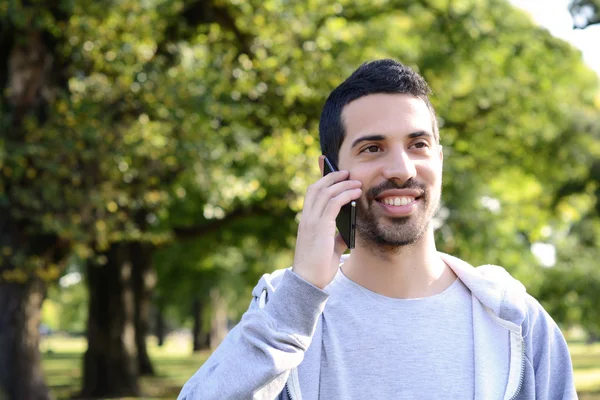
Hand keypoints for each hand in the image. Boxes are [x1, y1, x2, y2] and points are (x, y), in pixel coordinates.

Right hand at [292, 168, 361, 288]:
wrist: (309, 281)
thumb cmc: (318, 268)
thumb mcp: (329, 249)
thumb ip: (337, 238)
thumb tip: (348, 232)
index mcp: (306, 221)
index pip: (312, 194)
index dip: (322, 181)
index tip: (334, 174)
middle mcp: (307, 218)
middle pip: (317, 187)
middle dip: (332, 177)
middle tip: (346, 172)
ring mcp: (312, 221)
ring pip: (326, 192)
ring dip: (342, 184)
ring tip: (356, 181)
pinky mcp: (320, 226)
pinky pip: (334, 203)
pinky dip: (345, 194)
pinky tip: (356, 193)